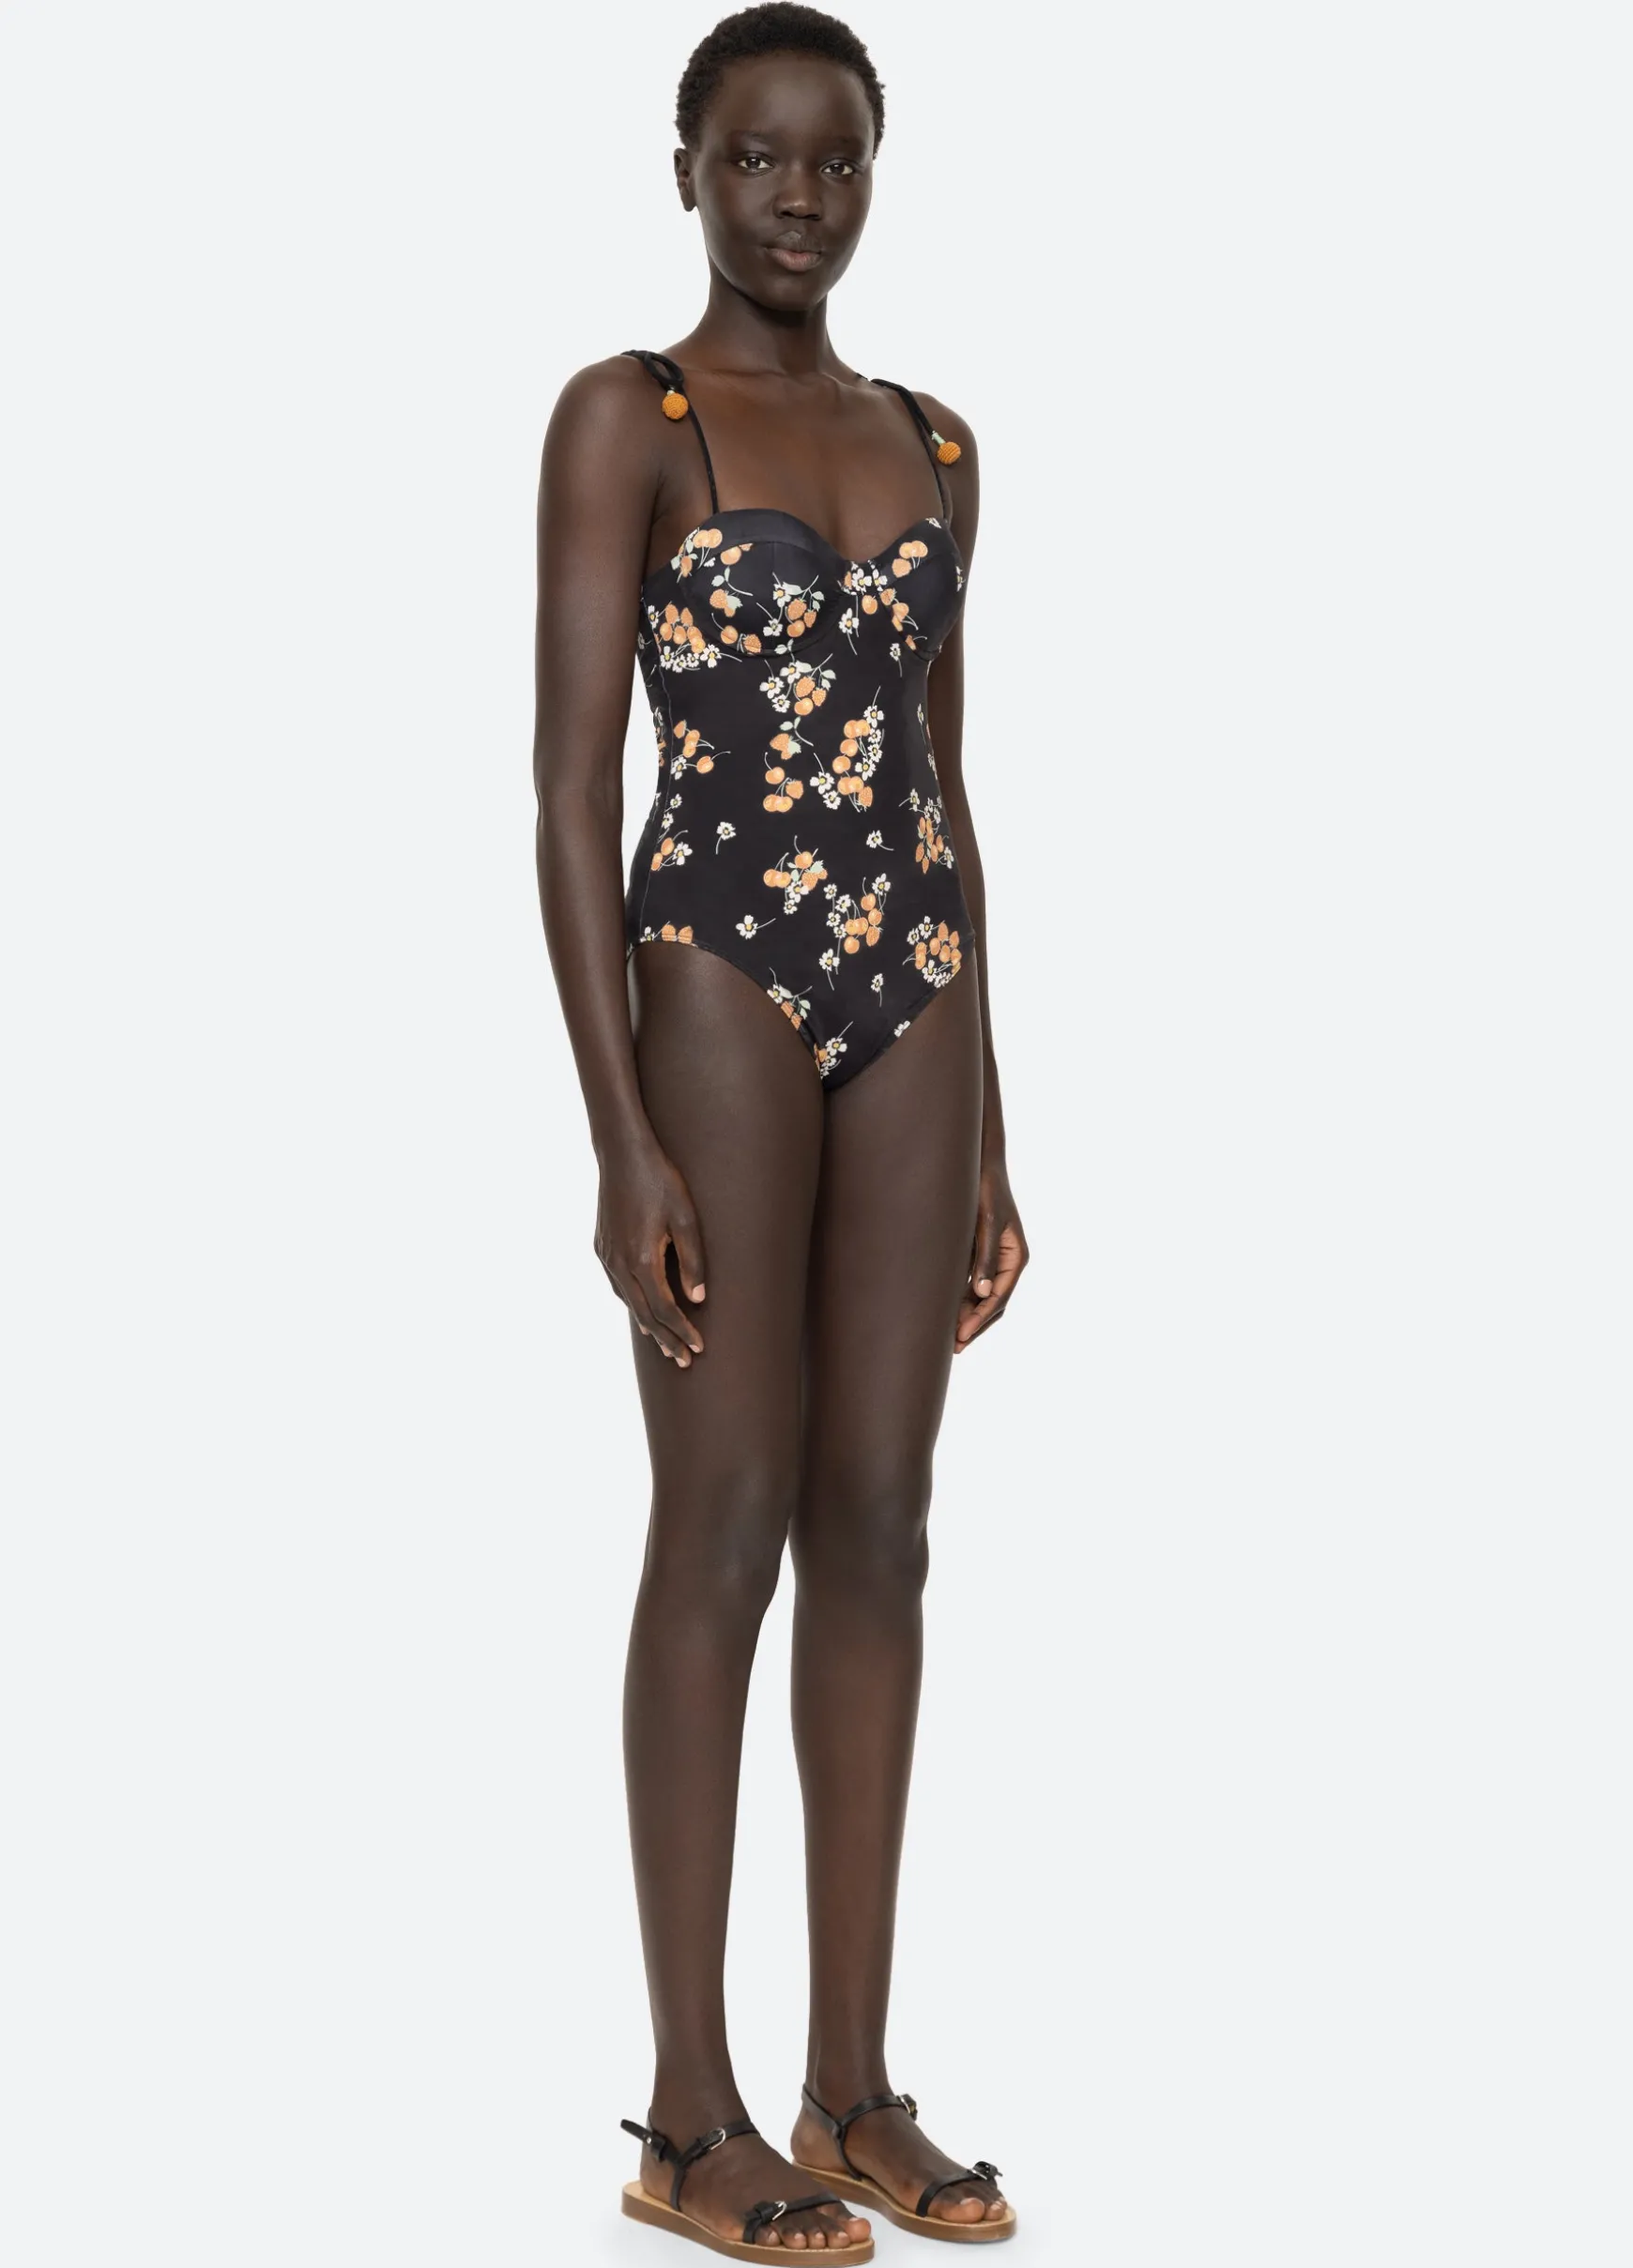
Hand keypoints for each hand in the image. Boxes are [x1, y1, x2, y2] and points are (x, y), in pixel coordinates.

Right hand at [594, 1133, 706, 1367]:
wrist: (622, 1154)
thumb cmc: (660, 1180)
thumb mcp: (686, 1217)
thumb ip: (693, 1260)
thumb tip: (697, 1298)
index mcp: (641, 1260)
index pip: (666, 1309)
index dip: (683, 1331)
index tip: (699, 1347)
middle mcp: (619, 1264)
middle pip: (645, 1314)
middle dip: (666, 1339)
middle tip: (683, 1361)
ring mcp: (606, 1256)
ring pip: (628, 1302)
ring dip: (648, 1325)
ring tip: (664, 1344)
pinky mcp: (601, 1247)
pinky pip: (617, 1285)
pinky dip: (633, 1303)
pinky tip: (642, 1309)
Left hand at [955, 1159, 1028, 1353]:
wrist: (978, 1165)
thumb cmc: (985, 1189)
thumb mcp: (985, 1222)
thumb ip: (984, 1256)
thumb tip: (982, 1292)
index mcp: (1015, 1256)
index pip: (999, 1296)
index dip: (980, 1318)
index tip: (961, 1335)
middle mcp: (1006, 1262)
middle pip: (993, 1303)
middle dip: (974, 1325)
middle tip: (953, 1347)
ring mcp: (991, 1259)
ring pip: (982, 1297)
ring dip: (967, 1317)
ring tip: (948, 1339)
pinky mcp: (977, 1254)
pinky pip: (971, 1284)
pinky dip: (960, 1301)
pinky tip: (944, 1312)